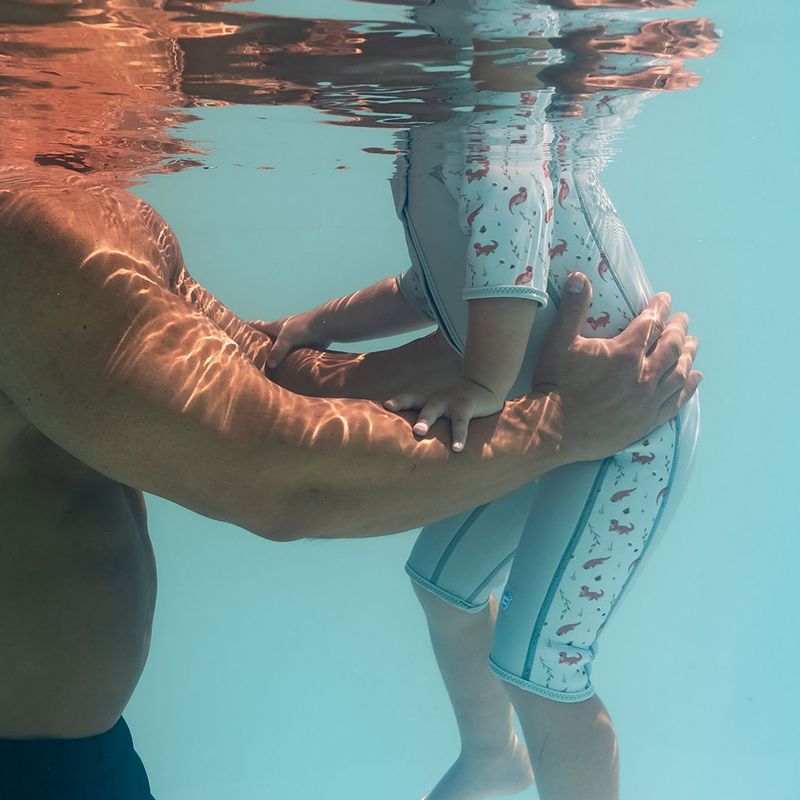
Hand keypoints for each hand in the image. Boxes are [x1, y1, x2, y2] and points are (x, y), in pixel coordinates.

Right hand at [250, 312, 331, 368]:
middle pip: (266, 338)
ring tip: (266, 367)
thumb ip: (278, 351)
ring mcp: (292, 339)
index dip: (245, 327)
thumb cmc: (304, 327)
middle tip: (248, 355)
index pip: (256, 325)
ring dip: (274, 355)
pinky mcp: (302, 345)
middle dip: (258, 345)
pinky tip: (285, 370)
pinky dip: (287, 361)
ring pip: (279, 348)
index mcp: (275, 326)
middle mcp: (282, 331)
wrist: (325, 325)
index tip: (234, 330)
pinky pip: (291, 355)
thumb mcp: (287, 338)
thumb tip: (270, 364)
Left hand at [384, 376, 503, 451]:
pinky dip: (458, 436)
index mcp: (427, 400)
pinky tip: (456, 449)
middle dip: (402, 404)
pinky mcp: (465, 408)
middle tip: (388, 410)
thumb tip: (409, 443)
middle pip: (416, 401)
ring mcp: (450, 402)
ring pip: (435, 410)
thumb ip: (427, 420)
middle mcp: (435, 399)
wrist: (484, 386)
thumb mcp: (440, 407)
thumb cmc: (456, 403)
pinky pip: (460, 424)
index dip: (396, 401)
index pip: (408, 399)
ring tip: (418, 431)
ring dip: (425, 419)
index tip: (384, 405)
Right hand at [532, 272, 701, 461]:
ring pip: (678, 372)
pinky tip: (694, 377)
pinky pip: (676, 401)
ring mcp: (648, 400)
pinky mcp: (647, 420)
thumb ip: (572, 309)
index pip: (651, 322)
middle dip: (679, 329)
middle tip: (683, 319)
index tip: (665, 298)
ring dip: (688, 355)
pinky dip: (688, 387)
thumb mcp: (559, 342)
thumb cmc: (555, 384)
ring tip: (693, 344)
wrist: (553, 430)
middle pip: (671, 346)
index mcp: (624, 352)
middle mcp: (643, 375)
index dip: (660, 307)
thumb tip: (579, 277)